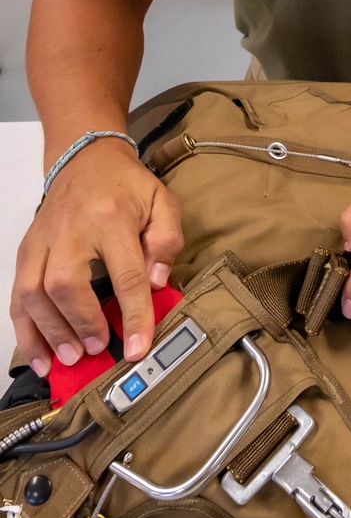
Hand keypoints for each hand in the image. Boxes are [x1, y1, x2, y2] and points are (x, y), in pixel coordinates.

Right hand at [10, 139, 183, 375]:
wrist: (85, 158)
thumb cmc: (127, 186)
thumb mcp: (162, 201)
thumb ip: (167, 239)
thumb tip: (157, 282)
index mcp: (111, 217)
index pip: (125, 273)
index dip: (133, 314)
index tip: (139, 346)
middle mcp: (70, 230)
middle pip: (66, 284)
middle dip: (82, 323)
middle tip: (100, 349)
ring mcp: (42, 241)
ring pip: (33, 293)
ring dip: (50, 332)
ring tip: (71, 359)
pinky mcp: (25, 251)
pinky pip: (17, 296)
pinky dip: (25, 330)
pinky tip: (40, 356)